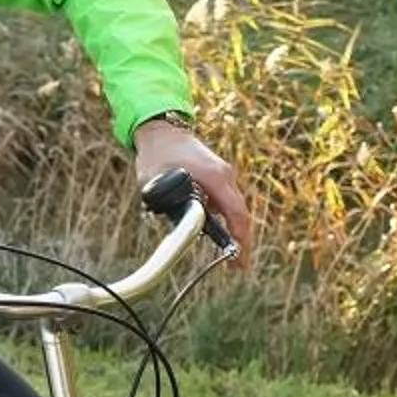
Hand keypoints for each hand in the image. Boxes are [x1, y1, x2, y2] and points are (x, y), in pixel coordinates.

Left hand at [133, 116, 254, 260]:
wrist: (162, 130)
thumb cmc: (158, 154)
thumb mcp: (156, 182)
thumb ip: (170, 203)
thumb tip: (184, 225)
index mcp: (214, 176)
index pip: (235, 212)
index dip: (240, 238)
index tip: (240, 260)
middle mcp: (225, 176)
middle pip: (240, 214)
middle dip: (240, 241)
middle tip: (237, 266)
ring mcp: (224, 176)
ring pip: (233, 209)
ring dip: (231, 231)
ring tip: (229, 255)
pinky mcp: (219, 178)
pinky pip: (226, 203)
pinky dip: (224, 220)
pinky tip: (216, 233)